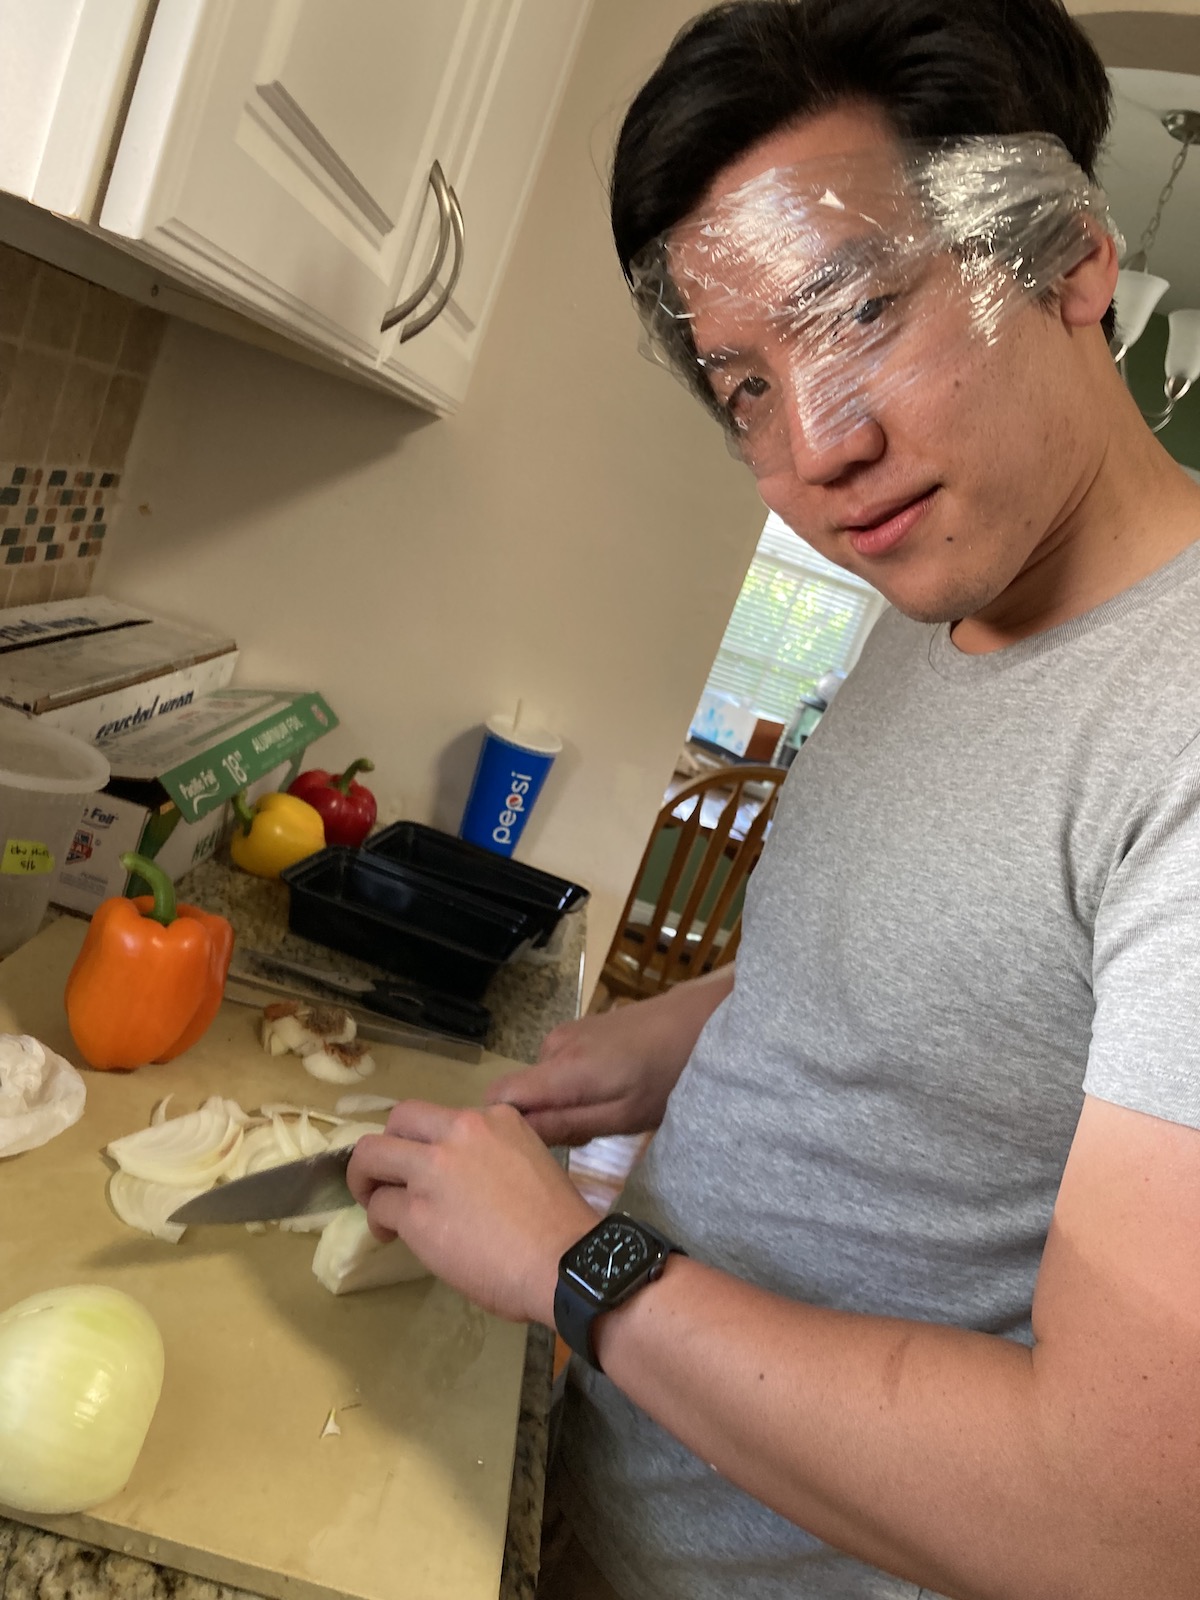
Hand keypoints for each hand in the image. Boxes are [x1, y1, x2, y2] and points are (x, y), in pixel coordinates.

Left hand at [346, 1101, 596, 1323]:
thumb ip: (494, 1154)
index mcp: (496, 1118)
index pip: (445, 1117)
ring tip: (375, 1202)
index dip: (432, 1142)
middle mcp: (461, 1132)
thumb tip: (465, 1180)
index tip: (435, 1167)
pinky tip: (390, 1235)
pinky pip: (380, 1205)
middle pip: (401, 1118)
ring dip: (367, 1177)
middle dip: (390, 1145)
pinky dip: (379, 1219)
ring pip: (373, 1154)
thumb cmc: (559, 1224)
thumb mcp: (531, 1160)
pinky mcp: (417, 1212)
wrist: (566, 1264)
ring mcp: (434, 1169)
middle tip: (390, 1174)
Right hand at [483, 1000, 696, 1144]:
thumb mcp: (623, 1116)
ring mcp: (566, 1034)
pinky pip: (558, 1068)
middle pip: (522, 1095)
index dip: (503, 1125)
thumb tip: (515, 1136)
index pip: (498, 1095)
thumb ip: (568, 1125)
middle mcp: (553, 1046)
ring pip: (543, 1084)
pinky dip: (576, 1086)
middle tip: (591, 1134)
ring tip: (610, 1110)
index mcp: (561, 1068)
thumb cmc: (668, 1076)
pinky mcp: (580, 1030)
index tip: (530, 1148)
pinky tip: (613, 1088)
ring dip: (564, 1104)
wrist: (700, 1021)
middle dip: (545, 1121)